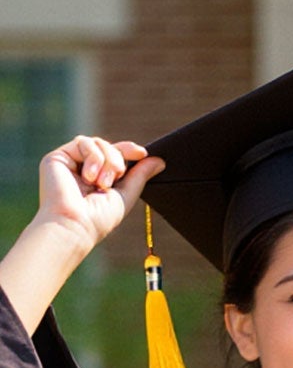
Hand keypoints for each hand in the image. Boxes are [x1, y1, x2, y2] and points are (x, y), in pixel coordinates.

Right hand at [34, 137, 158, 255]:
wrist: (75, 224)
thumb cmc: (99, 218)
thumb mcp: (126, 195)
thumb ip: (140, 176)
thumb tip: (159, 160)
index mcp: (98, 177)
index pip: (115, 155)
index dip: (128, 150)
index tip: (142, 153)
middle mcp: (83, 168)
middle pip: (108, 146)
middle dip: (118, 159)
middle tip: (115, 179)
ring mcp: (70, 162)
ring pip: (97, 142)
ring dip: (107, 160)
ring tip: (102, 183)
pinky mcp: (57, 157)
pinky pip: (83, 142)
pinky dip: (93, 157)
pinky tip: (89, 177)